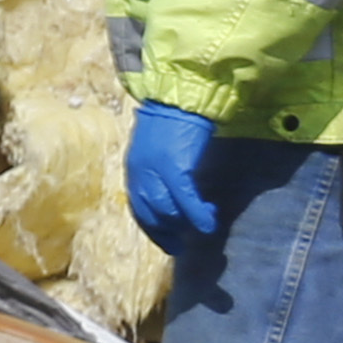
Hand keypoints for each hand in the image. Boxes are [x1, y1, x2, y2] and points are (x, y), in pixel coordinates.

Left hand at [123, 102, 220, 258]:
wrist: (181, 97)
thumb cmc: (172, 118)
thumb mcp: (156, 146)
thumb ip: (158, 168)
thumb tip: (171, 192)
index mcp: (134, 168)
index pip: (139, 208)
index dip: (153, 229)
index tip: (167, 243)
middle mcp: (140, 172)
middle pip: (150, 213)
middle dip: (167, 232)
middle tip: (183, 245)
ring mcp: (156, 171)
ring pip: (167, 211)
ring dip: (184, 224)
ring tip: (201, 227)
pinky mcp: (175, 168)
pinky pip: (186, 201)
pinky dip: (197, 216)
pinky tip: (208, 225)